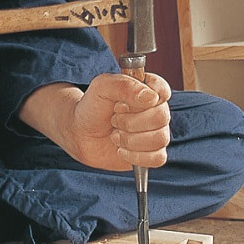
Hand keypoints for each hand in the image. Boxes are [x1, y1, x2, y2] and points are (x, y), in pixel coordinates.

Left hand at [20, 74, 171, 171]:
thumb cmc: (93, 107)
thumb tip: (150, 97)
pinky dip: (136, 156)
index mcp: (147, 89)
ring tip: (115, 135)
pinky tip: (121, 150)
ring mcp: (156, 132)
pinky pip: (158, 158)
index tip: (120, 102)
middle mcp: (156, 109)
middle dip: (130, 121)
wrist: (81, 133)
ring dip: (131, 139)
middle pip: (161, 117)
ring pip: (160, 138)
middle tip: (113, 119)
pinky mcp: (153, 153)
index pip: (162, 90)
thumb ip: (123, 85)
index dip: (142, 98)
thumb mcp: (101, 87)